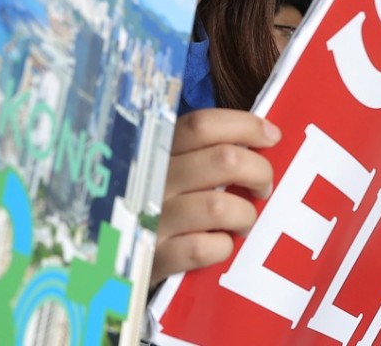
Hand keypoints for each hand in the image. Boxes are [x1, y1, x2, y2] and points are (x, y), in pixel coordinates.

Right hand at [151, 108, 280, 284]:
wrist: (109, 257)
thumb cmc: (158, 204)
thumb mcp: (170, 168)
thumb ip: (203, 150)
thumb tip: (266, 135)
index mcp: (157, 150)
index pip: (204, 123)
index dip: (245, 125)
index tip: (271, 136)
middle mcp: (152, 178)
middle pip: (224, 159)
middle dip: (260, 172)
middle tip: (263, 187)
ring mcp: (151, 218)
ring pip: (220, 206)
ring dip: (245, 215)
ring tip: (243, 222)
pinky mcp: (154, 256)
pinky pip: (204, 248)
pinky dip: (223, 247)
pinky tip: (219, 245)